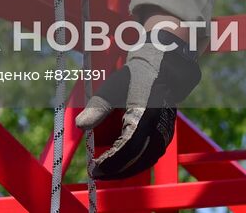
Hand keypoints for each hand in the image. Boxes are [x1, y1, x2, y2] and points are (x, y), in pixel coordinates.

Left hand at [74, 30, 200, 179]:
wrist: (159, 70)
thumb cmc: (132, 79)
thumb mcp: (110, 90)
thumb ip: (96, 109)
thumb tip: (79, 125)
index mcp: (145, 116)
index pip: (128, 147)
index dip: (110, 161)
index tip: (94, 167)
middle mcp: (158, 128)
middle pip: (137, 159)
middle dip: (115, 170)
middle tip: (95, 174)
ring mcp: (165, 133)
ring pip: (145, 160)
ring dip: (125, 169)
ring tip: (104, 172)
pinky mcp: (166, 136)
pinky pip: (150, 156)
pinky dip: (135, 163)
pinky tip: (120, 165)